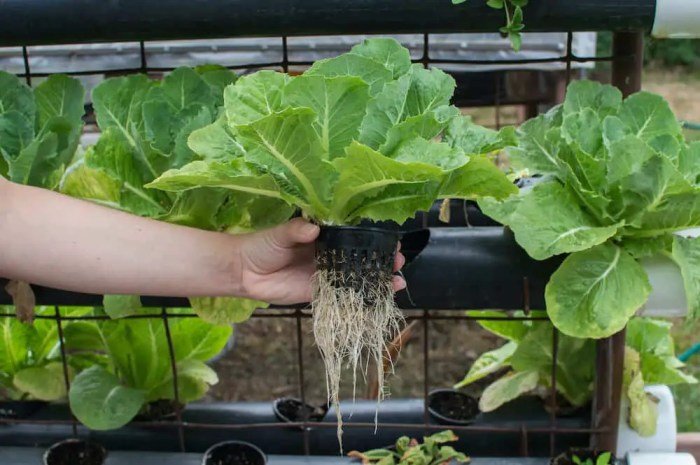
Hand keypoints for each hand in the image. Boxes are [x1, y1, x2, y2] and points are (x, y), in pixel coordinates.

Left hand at [239, 218, 405, 304]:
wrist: (244, 272)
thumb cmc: (262, 246)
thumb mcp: (280, 234)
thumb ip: (297, 230)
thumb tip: (315, 227)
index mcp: (323, 236)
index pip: (353, 235)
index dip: (372, 236)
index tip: (391, 238)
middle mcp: (329, 254)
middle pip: (361, 256)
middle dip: (382, 259)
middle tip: (399, 259)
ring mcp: (326, 274)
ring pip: (357, 276)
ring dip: (378, 278)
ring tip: (398, 278)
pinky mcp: (319, 293)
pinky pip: (343, 294)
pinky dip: (361, 296)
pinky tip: (380, 296)